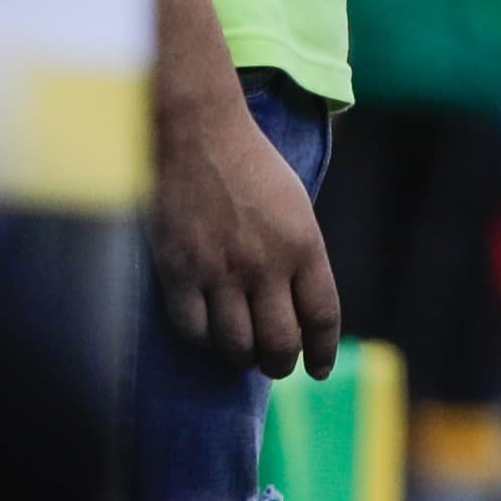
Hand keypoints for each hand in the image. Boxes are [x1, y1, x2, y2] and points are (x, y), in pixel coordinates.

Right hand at [150, 88, 340, 374]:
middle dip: (280, 364)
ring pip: (236, 347)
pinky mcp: (179, 271)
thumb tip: (301, 311)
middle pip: (281, 344)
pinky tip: (206, 329)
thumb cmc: (249, 164)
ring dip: (241, 358)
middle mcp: (265, 265)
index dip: (322, 352)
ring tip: (240, 352)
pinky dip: (202, 339)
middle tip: (273, 363)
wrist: (196, 131)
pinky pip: (193, 331)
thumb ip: (301, 257)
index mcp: (303, 246)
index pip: (321, 318)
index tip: (318, 370)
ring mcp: (220, 271)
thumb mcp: (296, 207)